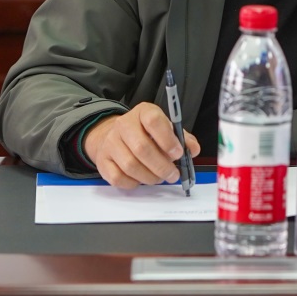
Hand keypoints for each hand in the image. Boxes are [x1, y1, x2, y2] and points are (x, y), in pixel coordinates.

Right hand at [83, 103, 199, 188]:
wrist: (116, 136)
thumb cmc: (146, 133)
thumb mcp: (165, 129)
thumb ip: (182, 138)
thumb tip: (193, 149)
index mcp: (143, 112)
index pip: (153, 121)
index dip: (167, 139)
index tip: (178, 153)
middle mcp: (124, 125)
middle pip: (141, 148)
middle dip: (161, 166)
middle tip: (173, 175)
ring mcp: (111, 143)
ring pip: (130, 165)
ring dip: (150, 177)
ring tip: (160, 178)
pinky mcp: (103, 161)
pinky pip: (118, 178)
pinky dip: (134, 183)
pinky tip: (142, 179)